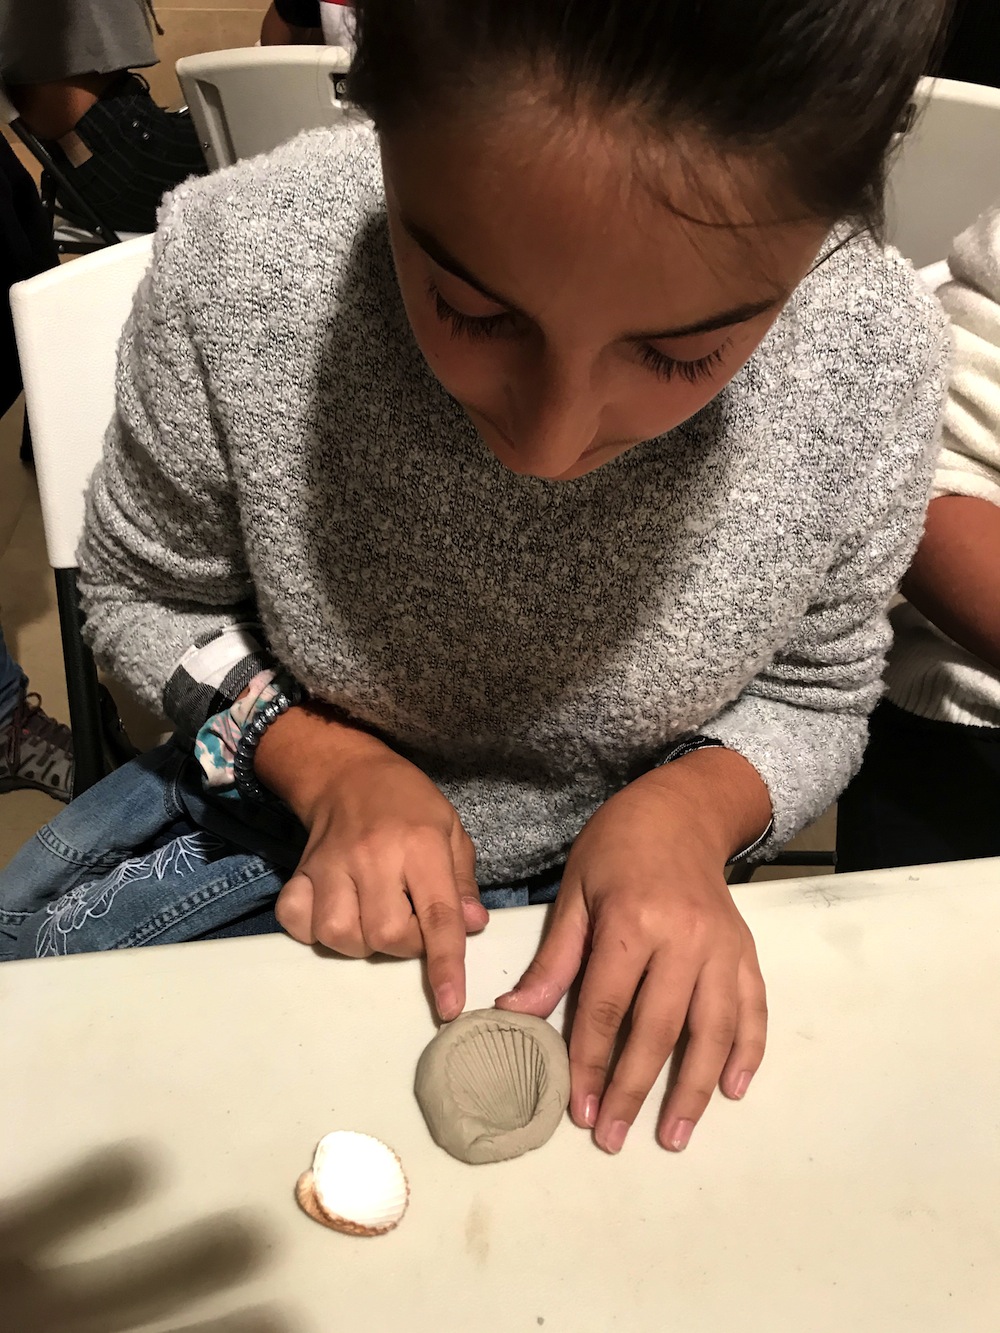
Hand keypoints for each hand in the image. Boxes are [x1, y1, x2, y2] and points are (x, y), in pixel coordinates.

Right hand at [257, 703, 487, 1019]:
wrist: (349, 772)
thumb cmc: (409, 803)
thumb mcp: (451, 830)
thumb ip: (463, 882)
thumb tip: (474, 926)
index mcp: (421, 846)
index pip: (437, 916)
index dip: (446, 965)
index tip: (450, 1006)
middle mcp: (374, 857)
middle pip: (385, 936)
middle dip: (404, 948)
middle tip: (410, 924)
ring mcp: (331, 865)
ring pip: (340, 937)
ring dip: (361, 944)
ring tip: (373, 918)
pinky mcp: (300, 872)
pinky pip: (297, 922)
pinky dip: (313, 932)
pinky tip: (335, 913)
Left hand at [496, 748, 769, 1153]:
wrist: (680, 811)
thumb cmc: (616, 848)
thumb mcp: (576, 893)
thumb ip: (555, 959)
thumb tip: (516, 1012)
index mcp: (631, 922)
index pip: (606, 1007)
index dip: (588, 1062)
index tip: (576, 1108)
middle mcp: (683, 938)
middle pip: (658, 1029)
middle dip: (632, 1089)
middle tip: (611, 1136)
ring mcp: (722, 947)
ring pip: (711, 1030)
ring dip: (693, 1089)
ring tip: (674, 1135)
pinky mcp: (746, 951)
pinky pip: (753, 1009)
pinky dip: (748, 1051)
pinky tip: (732, 1088)